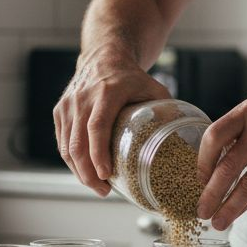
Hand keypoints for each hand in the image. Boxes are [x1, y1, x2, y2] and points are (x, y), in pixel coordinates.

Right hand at [54, 45, 171, 195]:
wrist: (103, 56)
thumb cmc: (131, 76)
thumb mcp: (153, 88)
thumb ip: (167, 110)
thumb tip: (186, 139)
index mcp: (107, 92)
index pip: (97, 126)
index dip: (99, 153)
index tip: (106, 175)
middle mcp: (83, 98)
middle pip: (78, 143)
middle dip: (88, 172)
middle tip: (103, 190)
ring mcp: (68, 105)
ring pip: (67, 146)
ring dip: (79, 171)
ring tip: (97, 186)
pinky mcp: (60, 111)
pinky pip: (62, 142)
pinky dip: (72, 161)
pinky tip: (85, 173)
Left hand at [195, 83, 246, 230]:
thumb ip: (240, 128)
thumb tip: (214, 158)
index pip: (214, 137)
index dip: (202, 162)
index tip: (197, 178)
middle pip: (227, 167)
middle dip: (210, 194)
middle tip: (200, 211)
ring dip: (229, 207)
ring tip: (217, 223)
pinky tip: (238, 213)